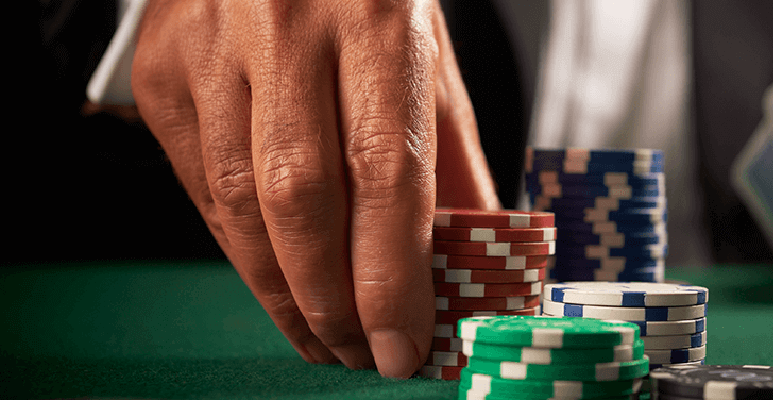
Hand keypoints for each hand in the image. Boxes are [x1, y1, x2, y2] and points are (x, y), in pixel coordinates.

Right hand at [131, 0, 499, 377]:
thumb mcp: (428, 52)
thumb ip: (450, 154)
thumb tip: (472, 256)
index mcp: (373, 17)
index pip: (383, 171)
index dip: (392, 276)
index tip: (402, 346)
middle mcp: (284, 27)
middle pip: (300, 199)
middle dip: (331, 300)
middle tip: (357, 354)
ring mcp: (210, 49)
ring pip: (237, 204)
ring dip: (281, 291)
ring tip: (320, 336)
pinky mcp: (161, 72)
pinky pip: (200, 187)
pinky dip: (241, 249)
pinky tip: (276, 277)